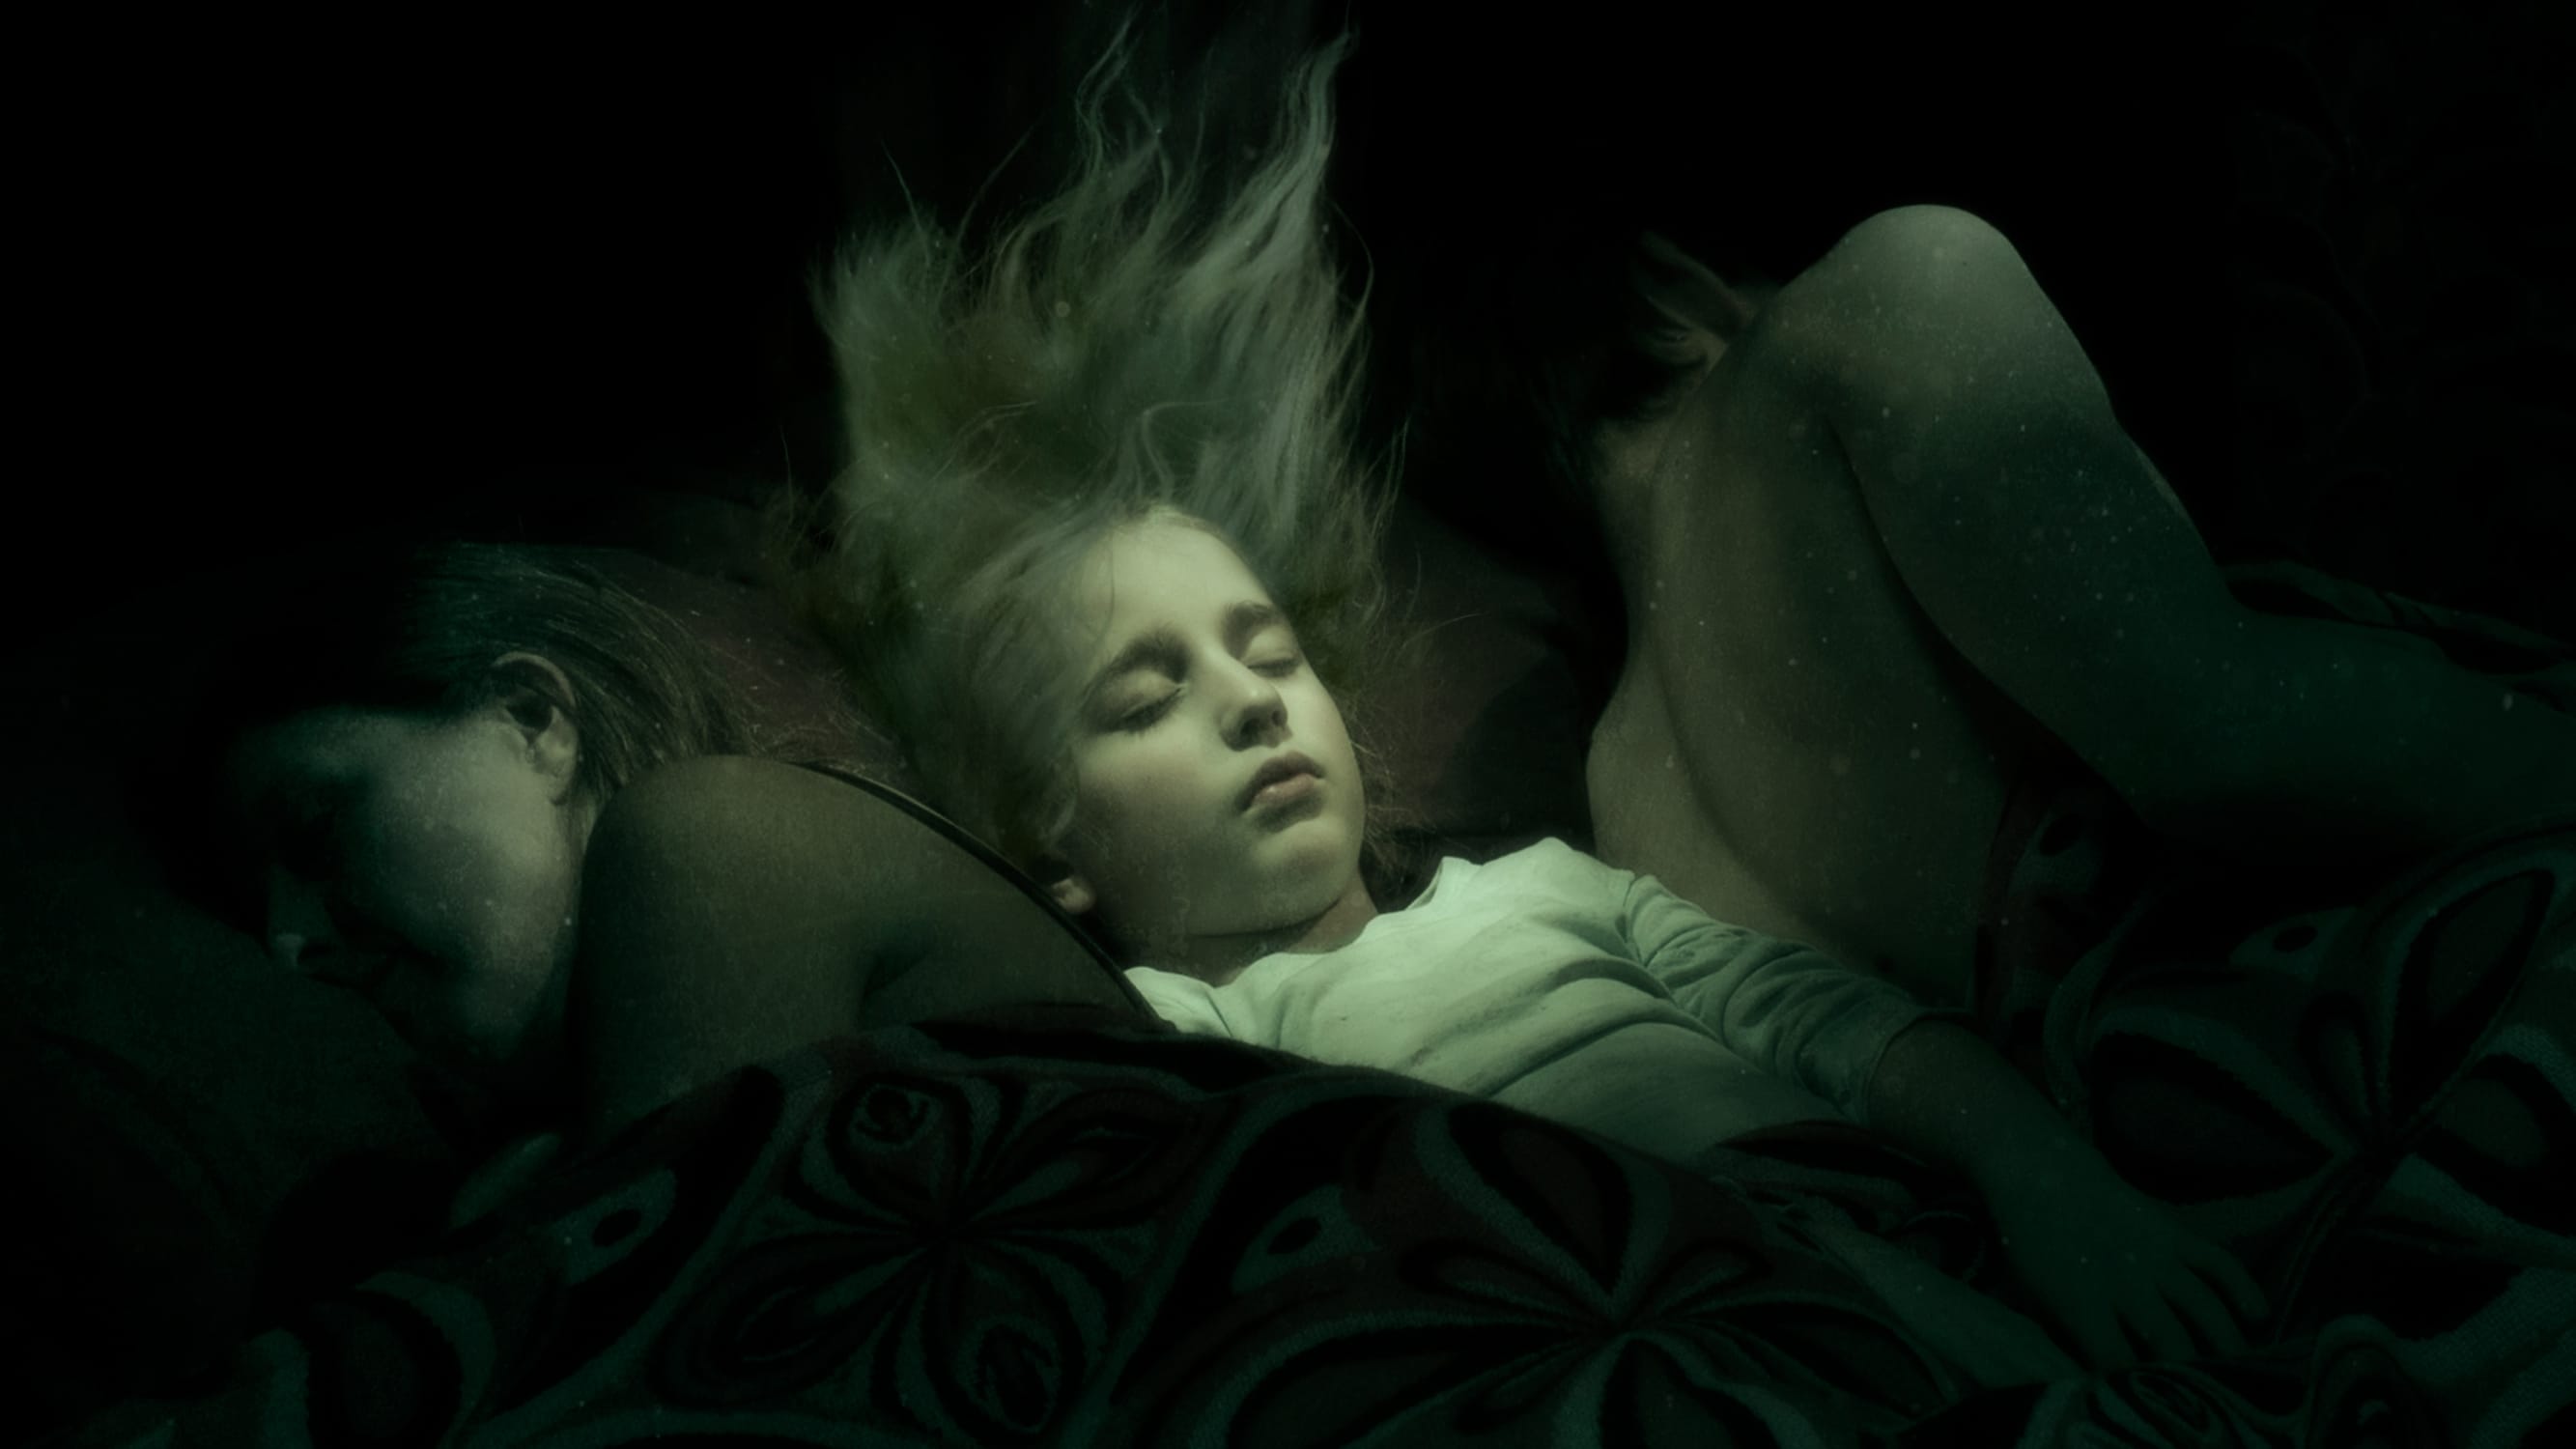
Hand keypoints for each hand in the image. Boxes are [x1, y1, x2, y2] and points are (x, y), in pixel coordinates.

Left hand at [1983, 1151, 2268, 1370]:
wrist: (2042, 1176)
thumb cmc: (2033, 1245)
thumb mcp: (2035, 1296)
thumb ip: (2068, 1335)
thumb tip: (2101, 1373)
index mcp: (2080, 1302)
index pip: (2116, 1359)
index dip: (2136, 1385)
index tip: (2152, 1400)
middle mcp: (2123, 1281)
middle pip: (2170, 1340)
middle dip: (2191, 1372)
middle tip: (2207, 1392)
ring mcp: (2153, 1255)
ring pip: (2204, 1306)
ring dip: (2227, 1342)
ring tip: (2243, 1369)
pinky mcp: (2173, 1230)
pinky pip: (2218, 1261)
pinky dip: (2243, 1288)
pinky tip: (2258, 1315)